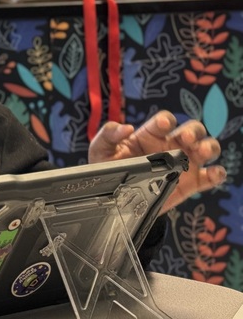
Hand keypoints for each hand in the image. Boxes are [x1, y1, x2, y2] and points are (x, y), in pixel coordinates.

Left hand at [88, 110, 224, 212]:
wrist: (115, 198)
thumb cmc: (108, 168)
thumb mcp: (100, 150)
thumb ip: (108, 135)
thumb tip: (126, 128)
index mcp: (150, 135)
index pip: (164, 120)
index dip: (166, 120)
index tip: (163, 125)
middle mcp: (171, 145)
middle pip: (192, 129)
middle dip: (193, 131)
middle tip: (185, 139)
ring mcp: (183, 163)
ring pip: (207, 148)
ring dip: (209, 147)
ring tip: (201, 152)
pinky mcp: (191, 183)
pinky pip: (211, 176)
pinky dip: (217, 173)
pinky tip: (213, 173)